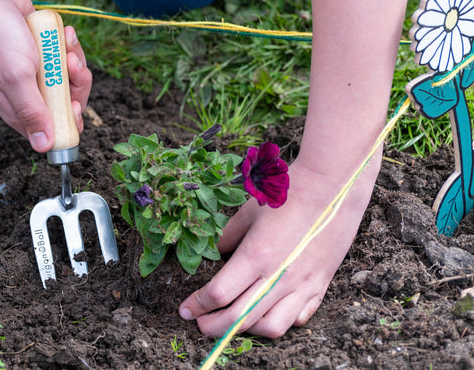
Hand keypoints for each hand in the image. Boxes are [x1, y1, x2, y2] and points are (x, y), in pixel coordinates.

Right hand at [0, 0, 91, 152]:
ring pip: (71, 79)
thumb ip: (33, 112)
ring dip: (74, 60)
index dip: (69, 120)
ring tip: (66, 41)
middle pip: (68, 103)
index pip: (52, 131)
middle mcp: (28, 95)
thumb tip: (45, 147)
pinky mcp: (44, 54)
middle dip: (76, 83)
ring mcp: (37, 73)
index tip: (72, 101)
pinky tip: (63, 32)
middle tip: (70, 64)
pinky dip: (69, 46)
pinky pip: (67, 57)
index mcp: (18, 110)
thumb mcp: (17, 77)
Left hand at [178, 157, 376, 337]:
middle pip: (238, 318)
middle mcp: (278, 277)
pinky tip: (267, 311)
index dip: (197, 305)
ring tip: (234, 320)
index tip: (185, 310)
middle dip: (213, 327)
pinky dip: (279, 321)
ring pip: (270, 327)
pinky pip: (298, 318)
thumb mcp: (248, 213)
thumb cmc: (286, 194)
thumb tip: (217, 255)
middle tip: (199, 324)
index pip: (219, 294)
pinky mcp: (320, 286)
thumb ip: (228, 238)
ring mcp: (302, 285)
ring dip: (247, 330)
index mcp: (255, 256)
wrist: (332, 188)